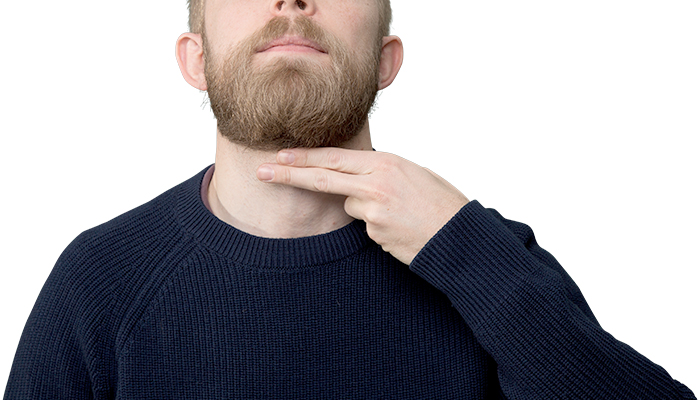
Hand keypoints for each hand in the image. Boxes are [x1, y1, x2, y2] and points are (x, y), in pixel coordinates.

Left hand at [257, 148, 469, 264]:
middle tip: (262, 171)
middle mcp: (376, 184)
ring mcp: (374, 210)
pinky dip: (378, 225)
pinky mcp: (375, 233)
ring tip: (400, 212)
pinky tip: (401, 226)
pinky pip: (365, 226)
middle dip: (289, 175)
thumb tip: (354, 173)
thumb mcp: (412, 172)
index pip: (335, 158)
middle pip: (323, 178)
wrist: (459, 235)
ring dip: (365, 208)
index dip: (305, 158)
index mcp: (386, 163)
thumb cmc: (440, 201)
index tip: (280, 156)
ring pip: (350, 206)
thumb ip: (380, 170)